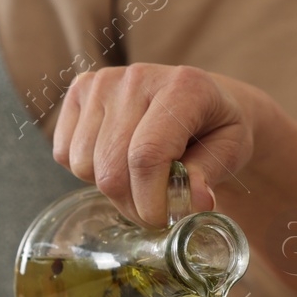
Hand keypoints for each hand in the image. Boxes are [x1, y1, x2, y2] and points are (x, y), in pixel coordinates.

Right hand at [52, 64, 258, 227]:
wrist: (202, 101)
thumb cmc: (217, 129)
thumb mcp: (231, 152)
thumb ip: (210, 174)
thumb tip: (194, 200)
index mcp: (183, 87)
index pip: (146, 155)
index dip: (149, 201)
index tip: (162, 220)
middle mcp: (138, 77)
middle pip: (111, 168)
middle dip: (132, 204)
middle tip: (154, 209)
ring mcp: (103, 81)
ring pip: (83, 165)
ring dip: (110, 190)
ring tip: (138, 183)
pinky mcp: (79, 90)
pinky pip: (64, 153)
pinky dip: (88, 172)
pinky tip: (117, 161)